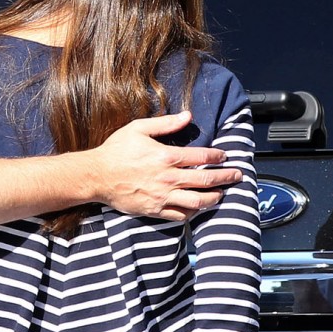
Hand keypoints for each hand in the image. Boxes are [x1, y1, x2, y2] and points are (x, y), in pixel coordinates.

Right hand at [93, 111, 241, 220]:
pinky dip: (192, 213)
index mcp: (166, 156)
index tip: (224, 157)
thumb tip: (187, 116)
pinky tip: (197, 208)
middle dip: (226, 178)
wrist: (96, 176)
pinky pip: (180, 215)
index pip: (202, 158)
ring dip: (214, 198)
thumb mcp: (138, 129)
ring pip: (198, 201)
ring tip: (221, 195)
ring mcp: (162, 196)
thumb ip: (165, 123)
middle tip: (236, 176)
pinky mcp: (154, 210)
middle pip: (206, 181)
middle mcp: (168, 178)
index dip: (217, 157)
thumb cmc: (115, 151)